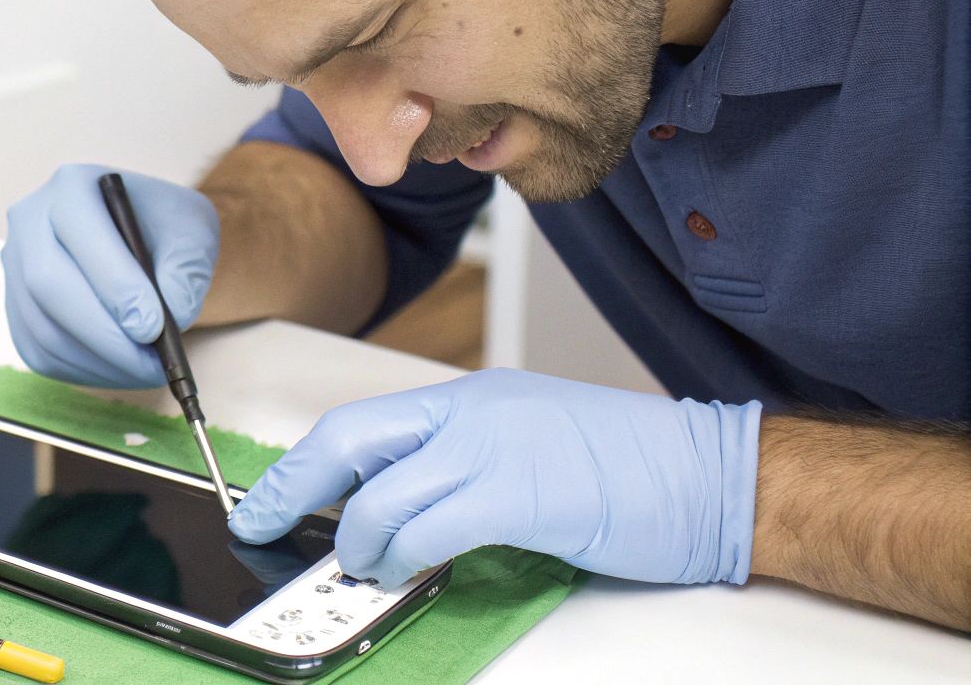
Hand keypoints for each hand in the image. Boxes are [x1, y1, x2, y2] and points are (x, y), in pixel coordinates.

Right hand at [2, 164, 218, 387]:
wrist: (141, 235)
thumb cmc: (165, 228)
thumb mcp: (193, 231)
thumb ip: (186, 268)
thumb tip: (170, 315)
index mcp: (71, 186)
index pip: (81, 234)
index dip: (115, 286)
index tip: (154, 328)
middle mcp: (30, 221)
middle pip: (47, 285)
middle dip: (104, 335)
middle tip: (152, 364)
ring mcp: (13, 266)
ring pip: (41, 328)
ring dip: (98, 362)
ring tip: (146, 371)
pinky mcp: (15, 308)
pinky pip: (37, 352)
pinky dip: (82, 371)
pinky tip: (119, 370)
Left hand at [229, 368, 761, 586]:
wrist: (714, 475)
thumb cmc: (632, 469)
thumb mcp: (528, 445)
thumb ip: (461, 467)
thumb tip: (393, 508)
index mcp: (471, 400)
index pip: (361, 422)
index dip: (305, 463)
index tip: (267, 498)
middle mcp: (472, 412)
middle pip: (351, 441)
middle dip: (294, 490)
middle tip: (260, 527)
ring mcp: (494, 449)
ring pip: (381, 495)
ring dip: (355, 543)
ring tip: (357, 568)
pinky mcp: (519, 494)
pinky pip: (428, 528)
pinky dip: (400, 557)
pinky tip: (401, 573)